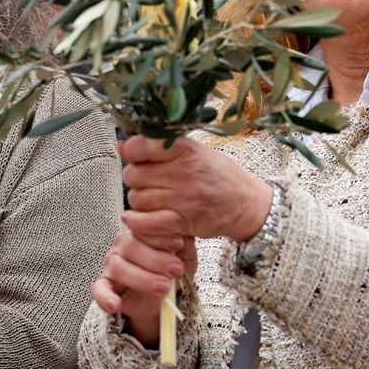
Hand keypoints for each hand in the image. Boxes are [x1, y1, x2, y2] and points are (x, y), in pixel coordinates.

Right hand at [92, 228, 196, 345]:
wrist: (164, 296)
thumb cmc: (174, 269)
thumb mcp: (184, 255)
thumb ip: (183, 244)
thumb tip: (182, 236)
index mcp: (141, 230)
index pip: (145, 227)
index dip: (161, 236)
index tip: (179, 244)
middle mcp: (123, 243)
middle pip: (131, 246)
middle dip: (155, 259)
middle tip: (176, 270)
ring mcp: (112, 263)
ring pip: (119, 267)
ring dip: (142, 278)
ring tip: (163, 288)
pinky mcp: (105, 284)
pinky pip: (99, 289)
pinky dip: (105, 297)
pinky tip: (115, 305)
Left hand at [120, 135, 273, 241]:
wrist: (247, 204)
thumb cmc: (220, 176)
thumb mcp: (197, 152)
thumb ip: (162, 148)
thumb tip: (122, 145)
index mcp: (186, 150)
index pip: (142, 145)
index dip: (131, 150)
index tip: (134, 155)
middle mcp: (184, 172)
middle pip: (134, 175)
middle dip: (134, 179)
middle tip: (146, 181)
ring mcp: (183, 198)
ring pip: (137, 199)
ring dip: (138, 202)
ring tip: (151, 200)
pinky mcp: (183, 221)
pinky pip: (146, 222)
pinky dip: (137, 223)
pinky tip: (139, 219)